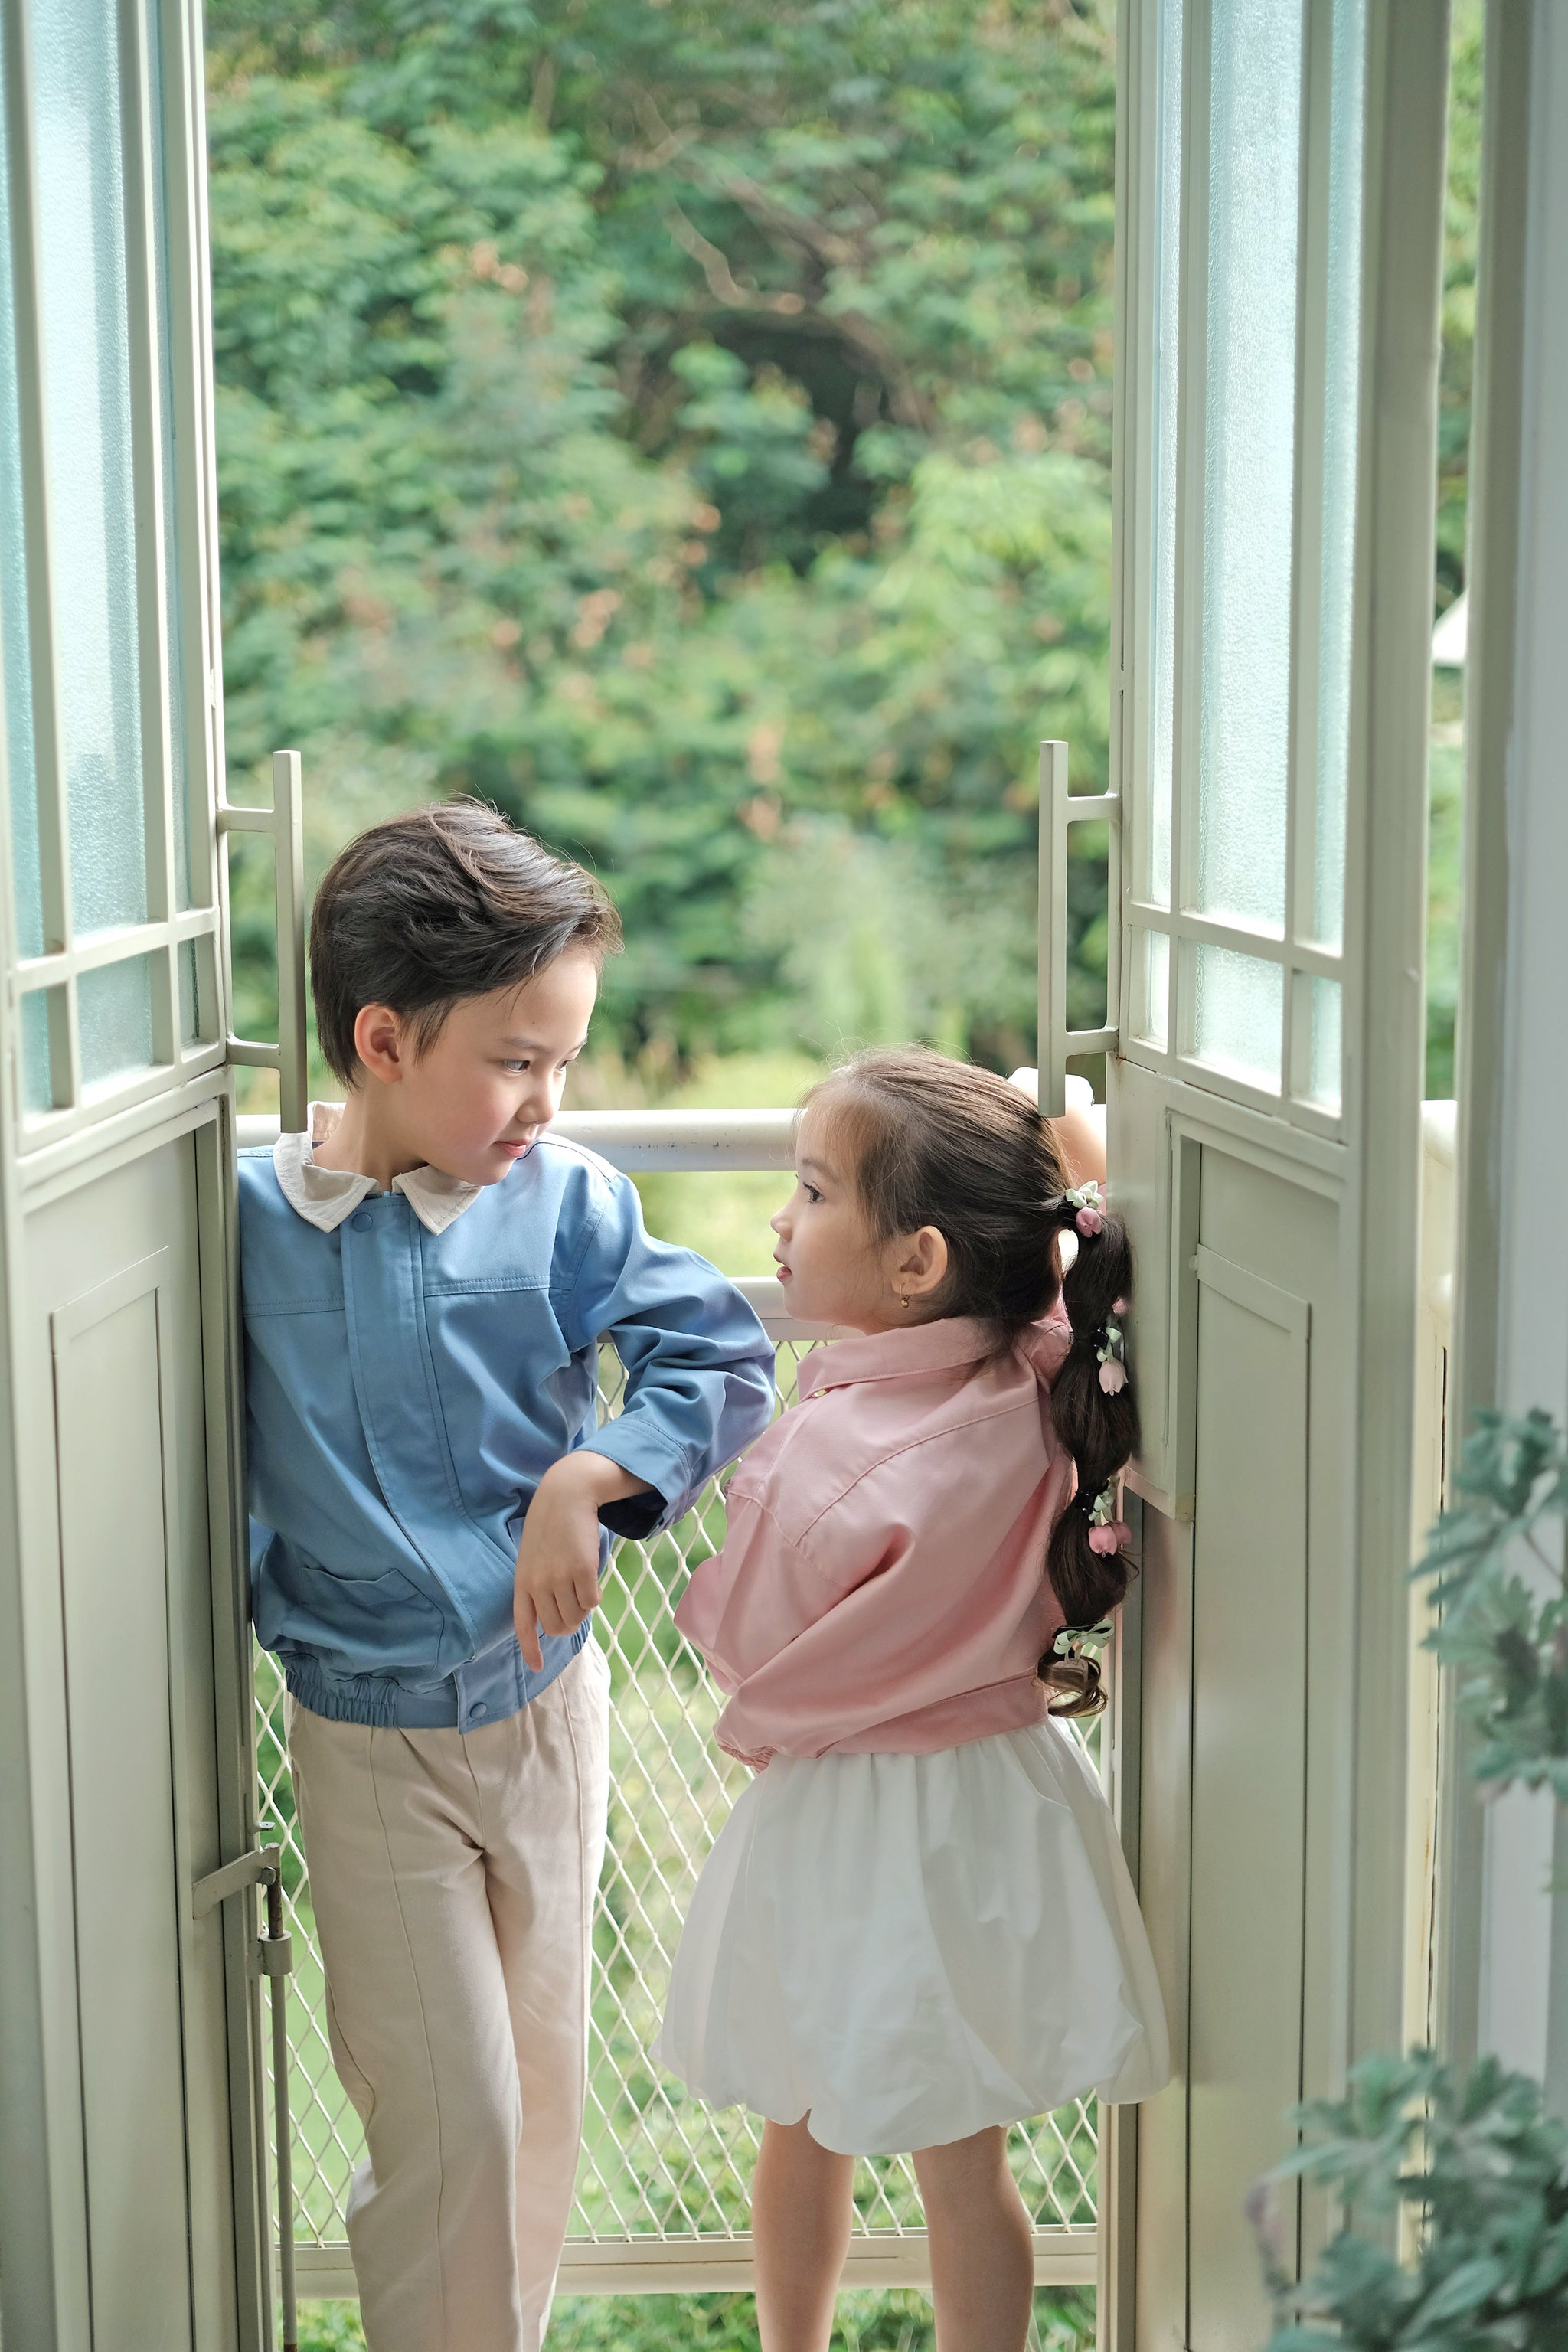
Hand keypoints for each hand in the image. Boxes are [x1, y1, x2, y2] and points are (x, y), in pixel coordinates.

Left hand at [513, 1451, 649, 1671]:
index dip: (531, 1649)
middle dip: (569, 1624)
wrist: (565, 1496)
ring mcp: (560, 1578)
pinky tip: (591, 1578)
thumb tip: (556, 1620)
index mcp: (522, 1582)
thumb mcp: (532, 1556)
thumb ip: (538, 1585)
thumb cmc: (550, 1527)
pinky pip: (593, 1602)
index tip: (537, 1667)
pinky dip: (595, 1595)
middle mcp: (538, 1584)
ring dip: (583, 1609)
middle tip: (575, 1606)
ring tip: (582, 1587)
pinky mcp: (583, 1571)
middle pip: (557, 1627)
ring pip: (577, 1617)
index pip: (523, 1625)